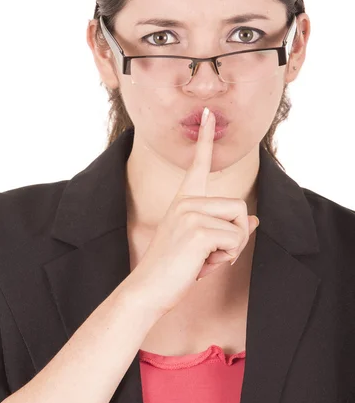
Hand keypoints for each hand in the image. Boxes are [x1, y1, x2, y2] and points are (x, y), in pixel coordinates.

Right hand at [126, 108, 258, 316]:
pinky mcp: (198, 229)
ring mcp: (191, 212)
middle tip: (213, 255)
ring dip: (232, 249)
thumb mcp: (202, 245)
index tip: (208, 114)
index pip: (199, 164)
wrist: (149, 288)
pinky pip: (234, 239)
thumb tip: (254, 220)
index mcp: (184, 200)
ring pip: (240, 223)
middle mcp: (187, 201)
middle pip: (239, 206)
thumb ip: (227, 229)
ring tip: (206, 259)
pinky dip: (226, 257)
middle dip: (237, 237)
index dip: (205, 138)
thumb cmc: (175, 268)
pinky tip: (202, 265)